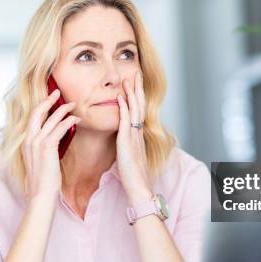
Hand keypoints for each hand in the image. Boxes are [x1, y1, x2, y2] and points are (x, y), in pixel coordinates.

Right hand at [22, 89, 81, 204]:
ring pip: (51, 118)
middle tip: (58, 92)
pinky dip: (69, 122)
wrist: (41, 193)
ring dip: (63, 109)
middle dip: (48, 99)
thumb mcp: (39, 159)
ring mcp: (36, 142)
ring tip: (73, 105)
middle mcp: (28, 139)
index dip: (40, 105)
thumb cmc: (43, 179)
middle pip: (37, 112)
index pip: (32, 117)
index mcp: (25, 141)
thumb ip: (43, 146)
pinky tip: (76, 119)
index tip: (49, 98)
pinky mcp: (47, 147)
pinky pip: (59, 128)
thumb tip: (54, 137)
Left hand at [116, 71, 152, 205]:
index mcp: (138, 136)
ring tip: (129, 79)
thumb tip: (123, 142)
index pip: (139, 111)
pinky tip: (121, 97)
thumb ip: (128, 147)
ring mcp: (133, 136)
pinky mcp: (127, 142)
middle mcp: (138, 133)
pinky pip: (126, 121)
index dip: (137, 97)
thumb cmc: (133, 177)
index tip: (135, 84)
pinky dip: (124, 108)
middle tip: (136, 74)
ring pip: (134, 110)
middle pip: (139, 106)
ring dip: (132, 93)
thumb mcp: (130, 157)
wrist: (139, 188)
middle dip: (138, 89)